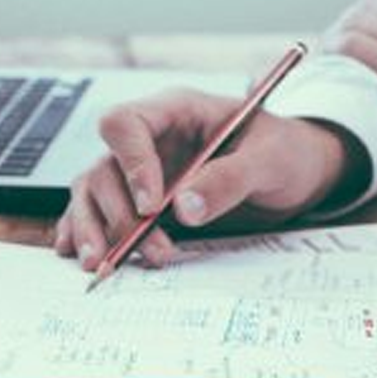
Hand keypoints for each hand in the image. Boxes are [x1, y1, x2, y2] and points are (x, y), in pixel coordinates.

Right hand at [54, 88, 367, 268]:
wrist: (297, 174)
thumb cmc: (285, 153)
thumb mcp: (270, 160)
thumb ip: (229, 179)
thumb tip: (184, 208)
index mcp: (177, 111)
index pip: (126, 124)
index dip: (131, 165)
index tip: (151, 207)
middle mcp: (150, 139)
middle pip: (104, 168)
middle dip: (120, 215)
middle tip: (150, 250)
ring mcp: (140, 170)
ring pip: (93, 193)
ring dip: (95, 229)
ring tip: (104, 265)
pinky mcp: (139, 200)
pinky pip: (98, 211)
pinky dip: (85, 232)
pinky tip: (79, 254)